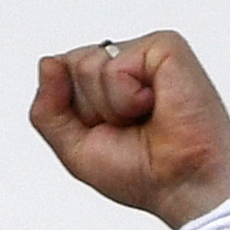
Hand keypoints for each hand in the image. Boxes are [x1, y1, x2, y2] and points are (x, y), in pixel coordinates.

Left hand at [30, 31, 229, 229]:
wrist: (181, 182)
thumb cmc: (140, 170)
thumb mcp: (73, 148)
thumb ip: (47, 109)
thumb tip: (47, 62)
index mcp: (103, 84)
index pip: (57, 74)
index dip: (71, 113)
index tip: (106, 134)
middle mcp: (124, 64)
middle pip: (70, 66)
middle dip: (88, 109)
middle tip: (127, 128)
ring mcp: (144, 54)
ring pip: (89, 65)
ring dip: (109, 107)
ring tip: (142, 118)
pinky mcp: (166, 47)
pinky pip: (116, 65)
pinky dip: (127, 97)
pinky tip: (154, 105)